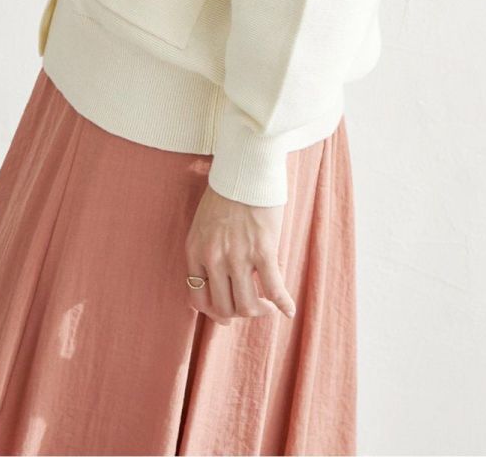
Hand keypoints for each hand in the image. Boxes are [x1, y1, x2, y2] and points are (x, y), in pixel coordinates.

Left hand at [184, 183, 296, 324]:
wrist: (245, 169)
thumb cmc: (226, 194)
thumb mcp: (203, 225)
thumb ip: (205, 253)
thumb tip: (214, 284)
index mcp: (195, 251)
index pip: (198, 299)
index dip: (213, 313)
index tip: (226, 316)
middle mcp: (214, 258)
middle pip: (224, 307)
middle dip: (238, 313)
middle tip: (251, 307)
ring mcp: (238, 256)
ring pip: (247, 305)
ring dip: (259, 311)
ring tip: (268, 306)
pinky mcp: (263, 250)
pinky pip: (274, 287)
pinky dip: (283, 303)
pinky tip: (289, 310)